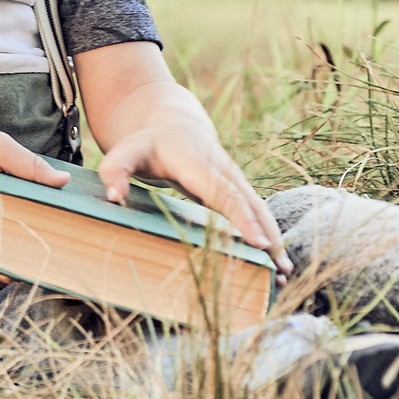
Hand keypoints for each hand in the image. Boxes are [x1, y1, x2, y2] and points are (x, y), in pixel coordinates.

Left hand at [95, 107, 287, 270]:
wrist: (174, 125)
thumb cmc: (146, 144)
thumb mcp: (125, 152)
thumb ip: (115, 170)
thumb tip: (114, 196)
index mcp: (197, 164)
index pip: (223, 193)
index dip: (241, 217)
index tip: (258, 243)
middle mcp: (224, 172)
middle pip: (251, 206)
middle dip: (267, 236)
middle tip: (280, 268)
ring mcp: (235, 182)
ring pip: (260, 211)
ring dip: (274, 241)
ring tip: (284, 274)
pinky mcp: (239, 192)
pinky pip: (257, 216)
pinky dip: (269, 237)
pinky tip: (275, 265)